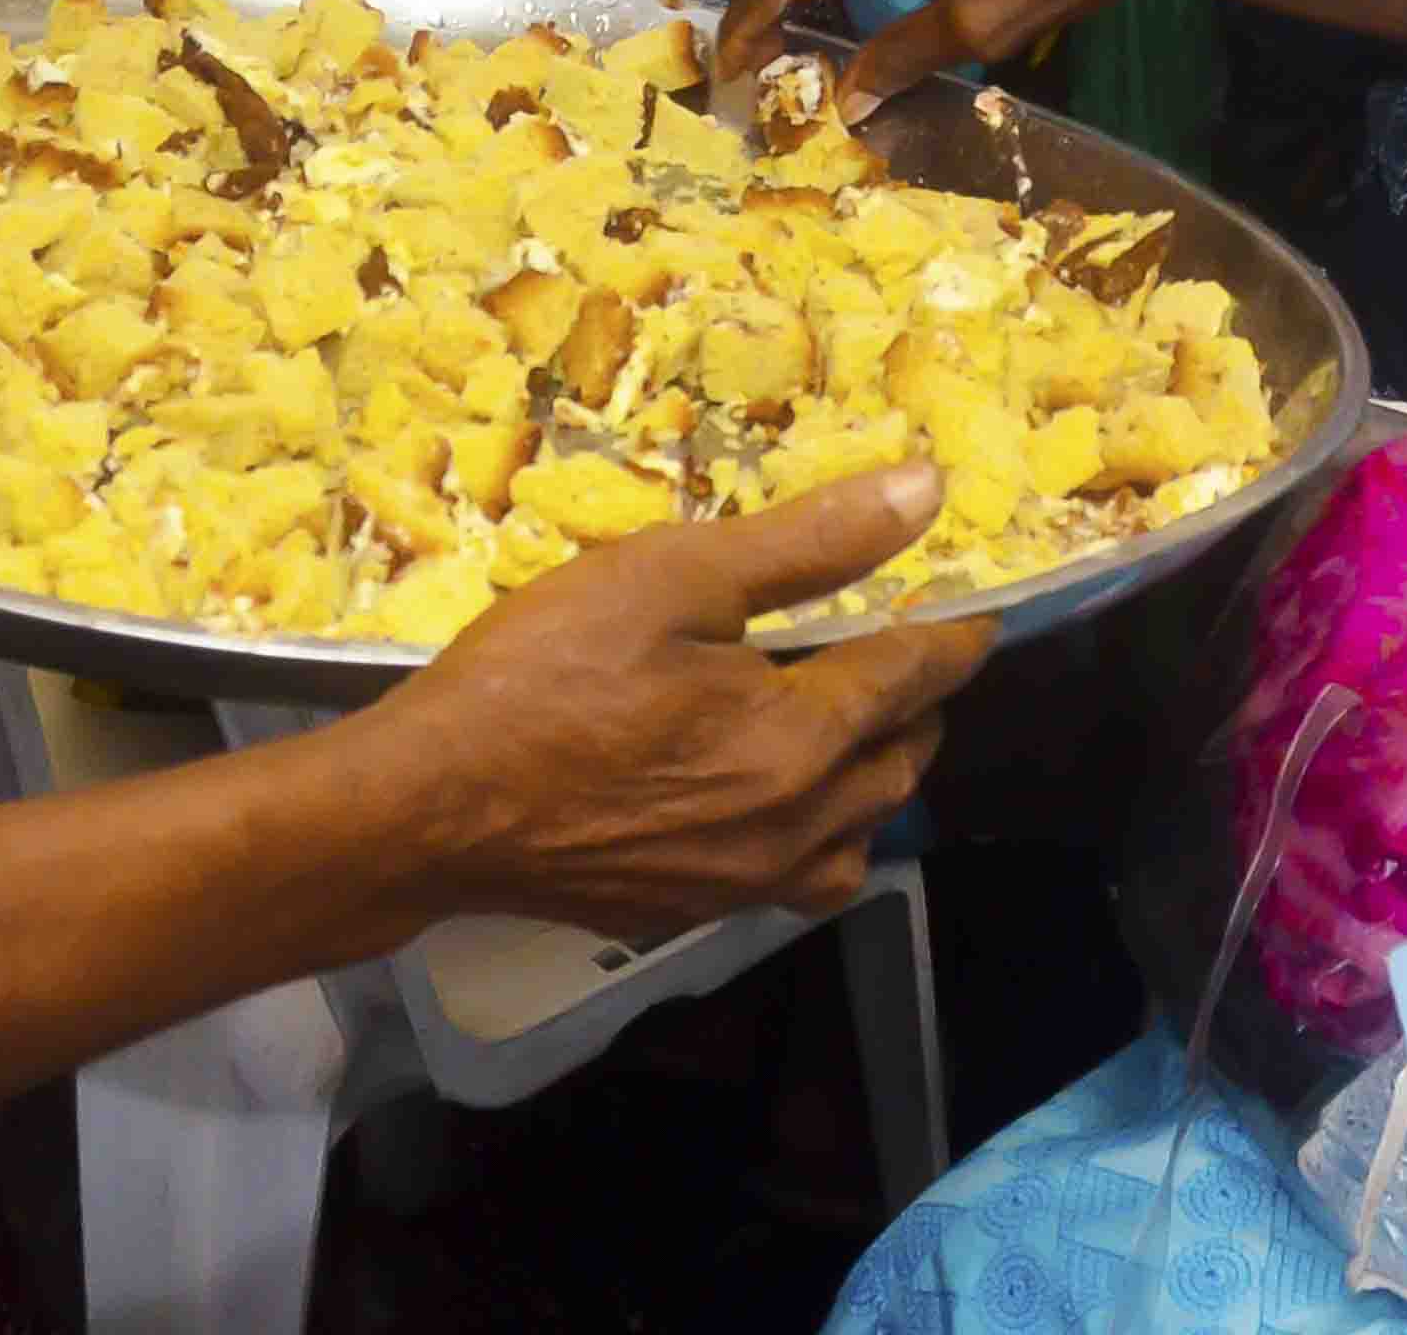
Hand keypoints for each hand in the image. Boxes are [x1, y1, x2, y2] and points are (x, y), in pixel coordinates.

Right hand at [362, 464, 989, 940]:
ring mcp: (742, 884)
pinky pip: (795, 879)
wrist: (429, 808)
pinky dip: (813, 835)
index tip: (977, 609)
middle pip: (901, 764)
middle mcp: (793, 827)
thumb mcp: (672, 575)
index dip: (952, 633)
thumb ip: (807, 542)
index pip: (912, 676)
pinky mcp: (689, 912)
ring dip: (871, 779)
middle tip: (899, 652)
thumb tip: (924, 494)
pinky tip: (770, 797)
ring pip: (858, 838)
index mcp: (799, 740)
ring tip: (845, 726)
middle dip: (917, 706)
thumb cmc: (543, 674)